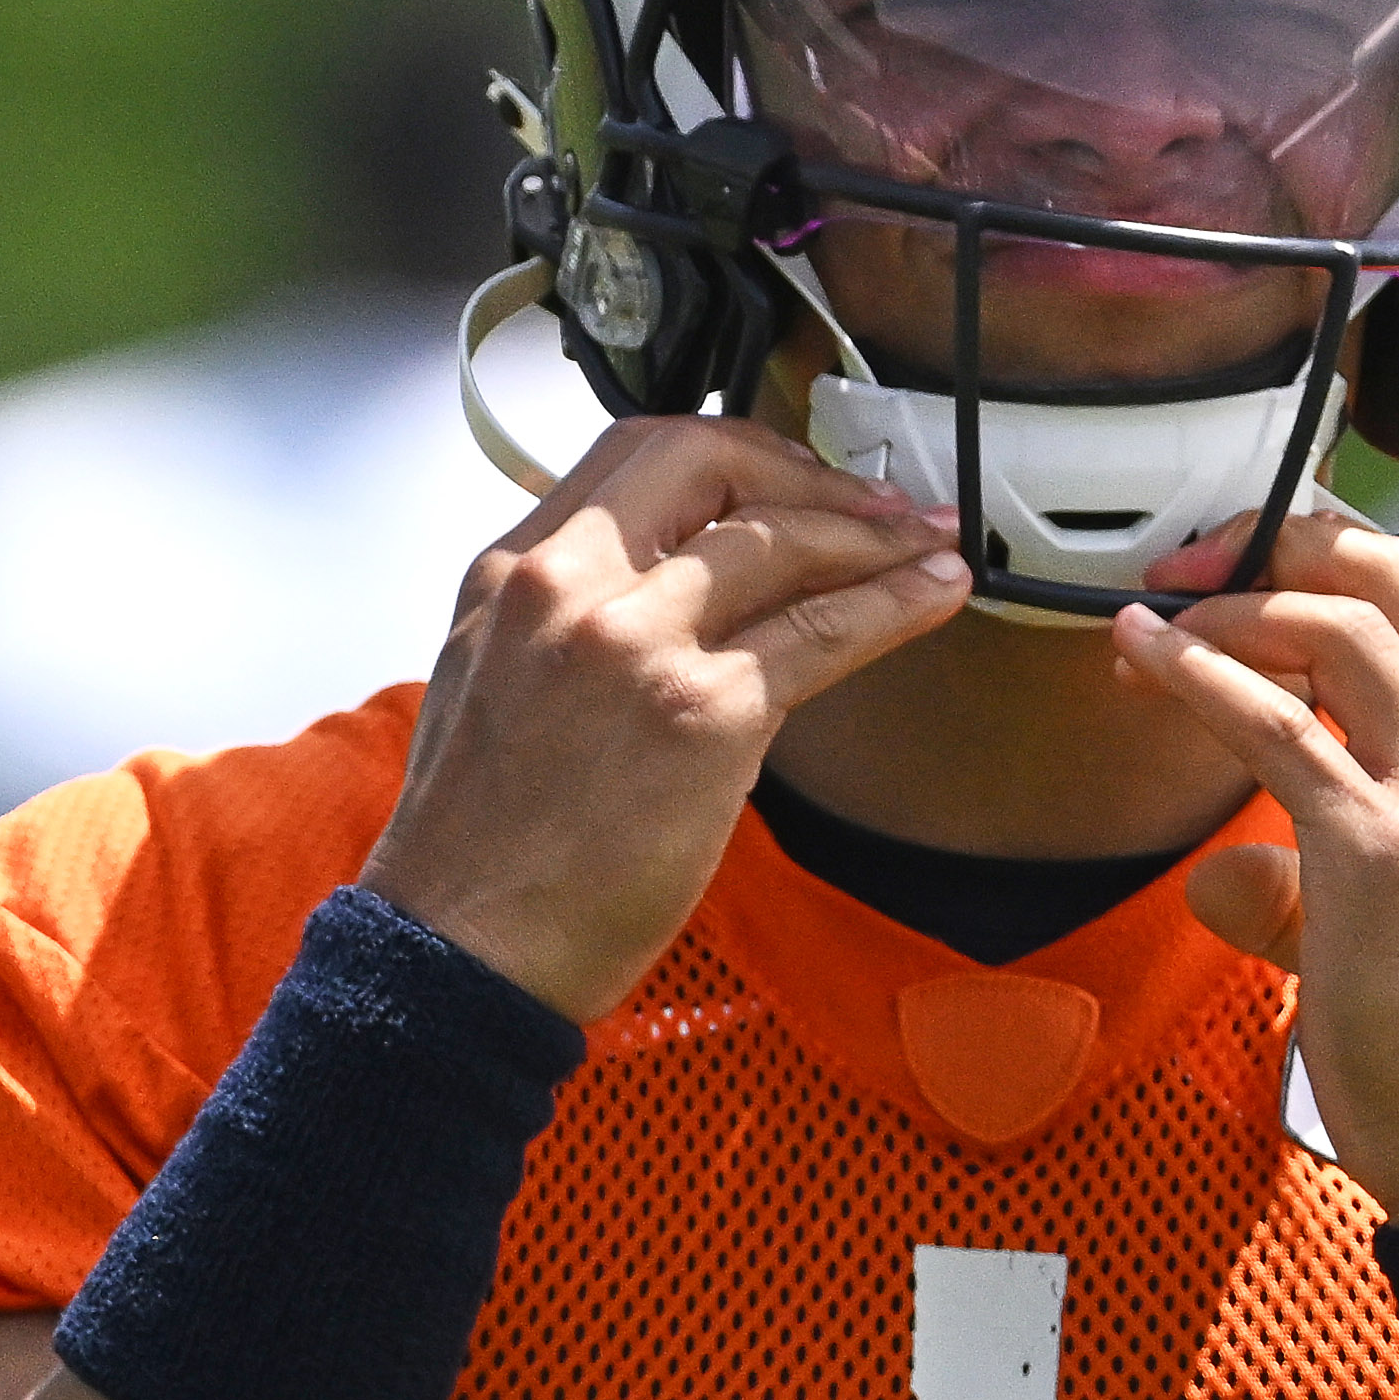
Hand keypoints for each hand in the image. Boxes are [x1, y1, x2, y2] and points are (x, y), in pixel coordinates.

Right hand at [368, 419, 967, 1019]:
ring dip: (874, 535)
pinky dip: (895, 602)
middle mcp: (567, 587)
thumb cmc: (481, 848)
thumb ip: (571, 619)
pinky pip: (824, 631)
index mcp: (511, 574)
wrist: (464, 947)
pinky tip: (934, 592)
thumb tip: (680, 593)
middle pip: (711, 461)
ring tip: (928, 544)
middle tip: (871, 503)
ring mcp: (637, 643)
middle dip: (807, 471)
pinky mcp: (703, 713)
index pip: (637, 453)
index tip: (786, 478)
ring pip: (781, 538)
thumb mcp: (495, 685)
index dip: (734, 452)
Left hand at [1108, 509, 1398, 1219]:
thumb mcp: (1375, 936)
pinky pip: (1278, 727)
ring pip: (1342, 629)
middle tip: (1197, 563)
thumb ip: (1299, 889)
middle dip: (1289, 544)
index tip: (1245, 573)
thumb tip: (1221, 875)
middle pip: (1397, 582)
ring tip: (1156, 624)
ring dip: (1234, 609)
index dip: (1332, 564)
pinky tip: (1147, 657)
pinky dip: (1202, 676)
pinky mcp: (1376, 850)